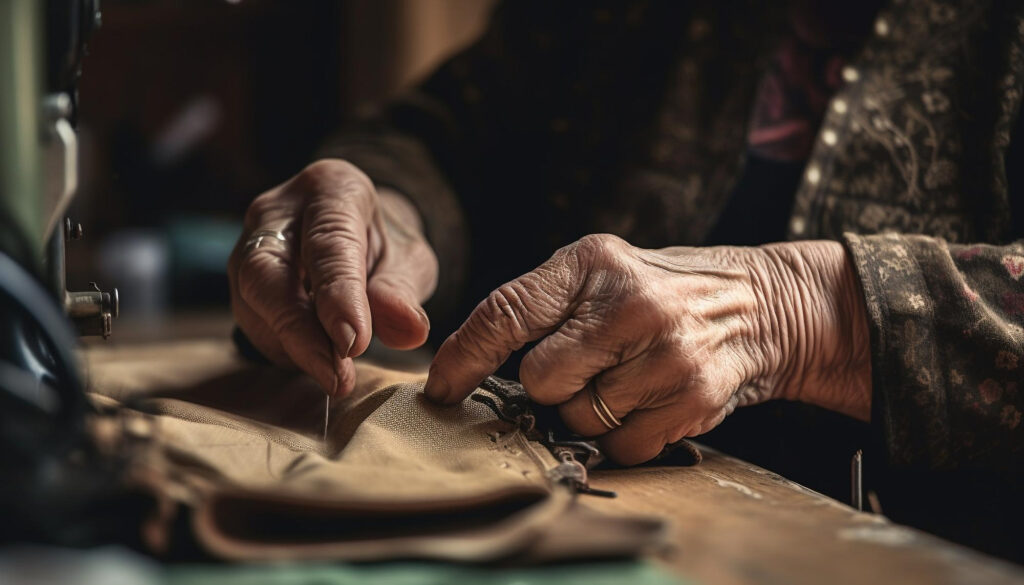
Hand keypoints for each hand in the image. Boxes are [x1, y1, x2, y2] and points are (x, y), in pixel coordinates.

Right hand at [228, 160, 437, 394]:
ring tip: (334, 377)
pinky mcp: (239, 281)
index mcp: (330, 189)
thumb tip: (409, 331)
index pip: (327, 244)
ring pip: (253, 302)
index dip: (338, 298)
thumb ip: (402, 292)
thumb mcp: (409, 261)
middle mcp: (277, 211)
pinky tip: (316, 364)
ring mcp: (249, 244)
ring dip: (292, 348)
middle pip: (267, 272)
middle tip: (336, 377)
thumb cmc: (385, 246)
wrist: (357, 235)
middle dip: (299, 332)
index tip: (354, 344)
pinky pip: (253, 322)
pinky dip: (285, 350)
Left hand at [424, 234, 869, 463]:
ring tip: (628, 377)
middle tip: (587, 364)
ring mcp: (666, 353)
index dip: (463, 358)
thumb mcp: (600, 271)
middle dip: (551, 384)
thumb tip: (466, 364)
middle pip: (538, 379)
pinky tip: (651, 399)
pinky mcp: (693, 399)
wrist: (760, 305)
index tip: (440, 389)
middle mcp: (629, 304)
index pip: (506, 312)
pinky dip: (625, 435)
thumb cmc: (657, 291)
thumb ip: (540, 304)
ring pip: (578, 419)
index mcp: (592, 262)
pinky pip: (620, 447)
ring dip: (591, 411)